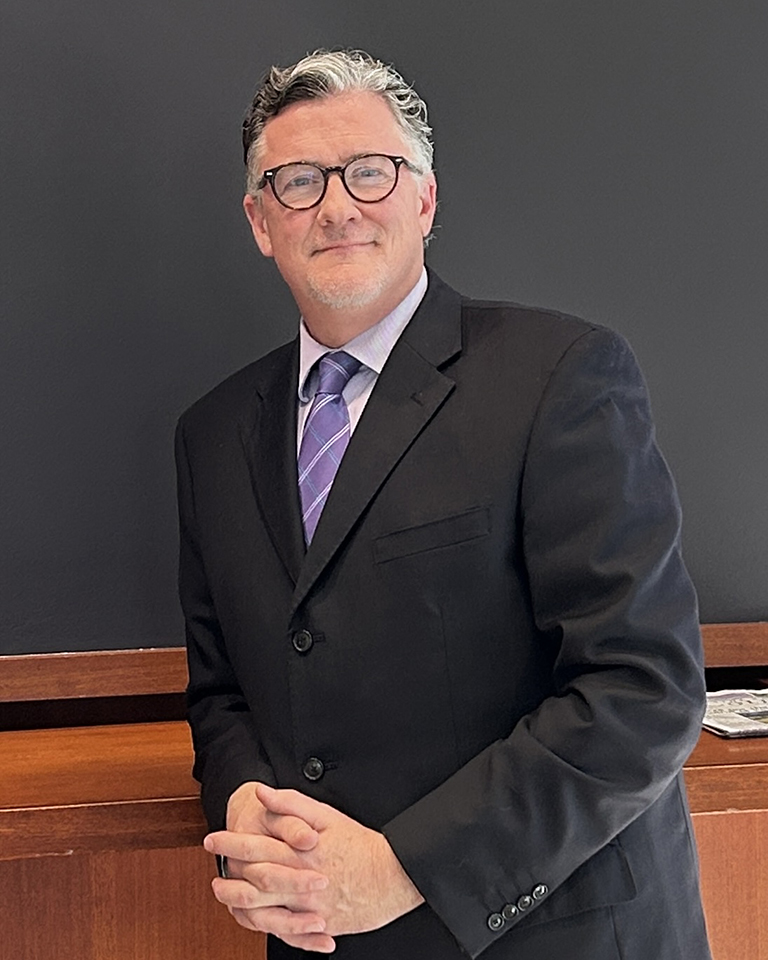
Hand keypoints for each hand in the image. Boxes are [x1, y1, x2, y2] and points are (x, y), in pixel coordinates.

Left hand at [204, 784, 423, 951]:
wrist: (394, 876)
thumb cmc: (361, 844)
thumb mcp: (327, 816)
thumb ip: (291, 804)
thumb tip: (262, 793)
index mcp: (298, 853)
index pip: (255, 847)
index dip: (230, 843)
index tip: (213, 840)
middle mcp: (299, 883)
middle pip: (253, 882)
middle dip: (229, 876)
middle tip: (214, 874)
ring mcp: (308, 909)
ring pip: (264, 911)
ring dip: (240, 905)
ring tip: (227, 899)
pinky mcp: (320, 926)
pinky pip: (287, 933)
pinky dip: (269, 929)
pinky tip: (259, 922)